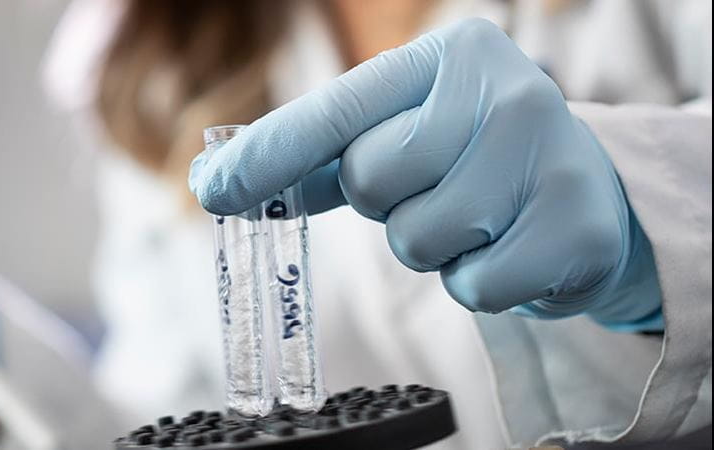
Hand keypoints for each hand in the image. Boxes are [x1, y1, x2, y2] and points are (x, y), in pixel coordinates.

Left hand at [188, 19, 661, 329]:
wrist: (591, 190)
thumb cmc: (466, 157)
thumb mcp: (397, 133)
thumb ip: (312, 156)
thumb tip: (215, 181)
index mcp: (447, 55)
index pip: (335, 111)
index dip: (268, 156)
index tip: (212, 190)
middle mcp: (506, 91)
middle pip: (371, 182)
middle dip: (385, 205)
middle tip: (430, 190)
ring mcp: (551, 156)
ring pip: (418, 240)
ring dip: (429, 248)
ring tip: (472, 218)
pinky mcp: (579, 227)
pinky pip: (473, 286)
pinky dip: (476, 282)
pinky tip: (508, 248)